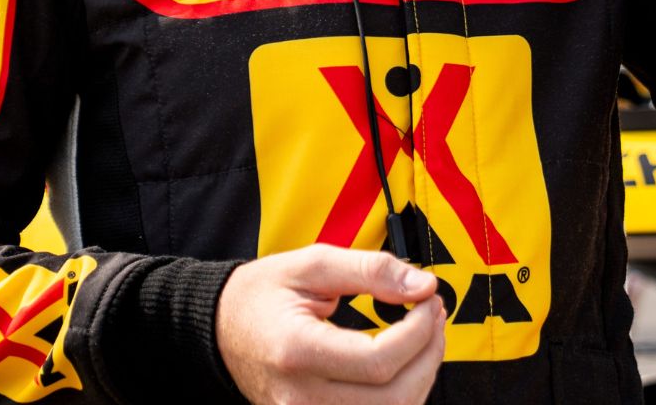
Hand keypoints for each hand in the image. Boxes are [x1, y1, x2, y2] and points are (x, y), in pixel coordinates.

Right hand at [215, 244, 444, 404]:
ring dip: (421, 378)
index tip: (429, 300)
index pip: (378, 360)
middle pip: (392, 398)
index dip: (418, 332)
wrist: (220, 328)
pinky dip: (399, 396)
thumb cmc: (262, 294)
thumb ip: (371, 271)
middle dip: (428, 355)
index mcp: (295, 351)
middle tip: (434, 316)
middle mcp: (298, 397)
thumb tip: (423, 286)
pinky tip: (403, 366)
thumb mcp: (313, 265)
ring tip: (423, 337)